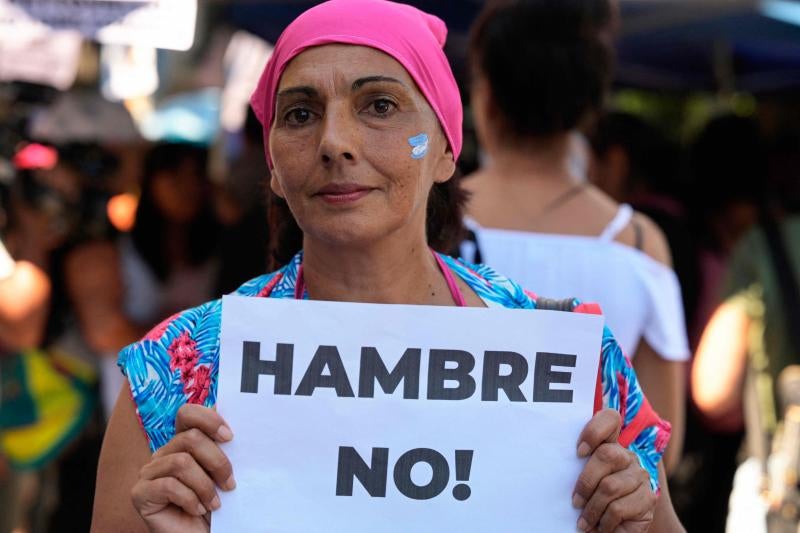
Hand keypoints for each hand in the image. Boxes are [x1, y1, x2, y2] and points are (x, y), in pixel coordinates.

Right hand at [131, 405, 235, 532]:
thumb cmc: (214, 506)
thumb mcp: (223, 474)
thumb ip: (224, 450)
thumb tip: (233, 431)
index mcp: (182, 442)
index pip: (188, 413)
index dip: (209, 419)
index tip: (230, 437)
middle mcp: (163, 453)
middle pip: (190, 438)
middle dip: (217, 461)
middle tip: (230, 484)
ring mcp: (149, 472)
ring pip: (181, 462)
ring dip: (205, 485)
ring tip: (215, 504)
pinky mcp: (140, 493)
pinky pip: (169, 486)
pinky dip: (190, 499)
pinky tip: (197, 510)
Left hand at [572, 409, 655, 532]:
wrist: (617, 529)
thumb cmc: (591, 501)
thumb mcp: (581, 482)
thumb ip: (574, 467)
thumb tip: (543, 464)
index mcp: (610, 445)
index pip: (610, 419)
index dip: (594, 430)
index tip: (578, 452)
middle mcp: (627, 456)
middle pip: (606, 454)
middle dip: (585, 481)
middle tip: (575, 501)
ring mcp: (640, 476)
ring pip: (610, 486)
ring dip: (591, 508)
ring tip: (583, 522)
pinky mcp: (648, 499)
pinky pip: (618, 508)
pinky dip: (604, 521)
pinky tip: (600, 527)